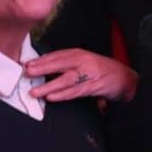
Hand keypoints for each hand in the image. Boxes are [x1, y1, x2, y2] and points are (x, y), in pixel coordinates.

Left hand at [23, 48, 137, 102]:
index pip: (56, 55)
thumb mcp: (82, 61)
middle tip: (27, 73)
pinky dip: (62, 95)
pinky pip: (75, 91)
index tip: (26, 64)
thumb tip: (41, 68)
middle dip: (42, 68)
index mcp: (78, 54)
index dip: (41, 60)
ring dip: (49, 86)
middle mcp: (83, 61)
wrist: (125, 77)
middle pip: (59, 64)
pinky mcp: (94, 86)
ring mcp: (89, 74)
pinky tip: (51, 97)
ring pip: (65, 80)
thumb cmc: (100, 69)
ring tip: (35, 91)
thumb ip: (65, 63)